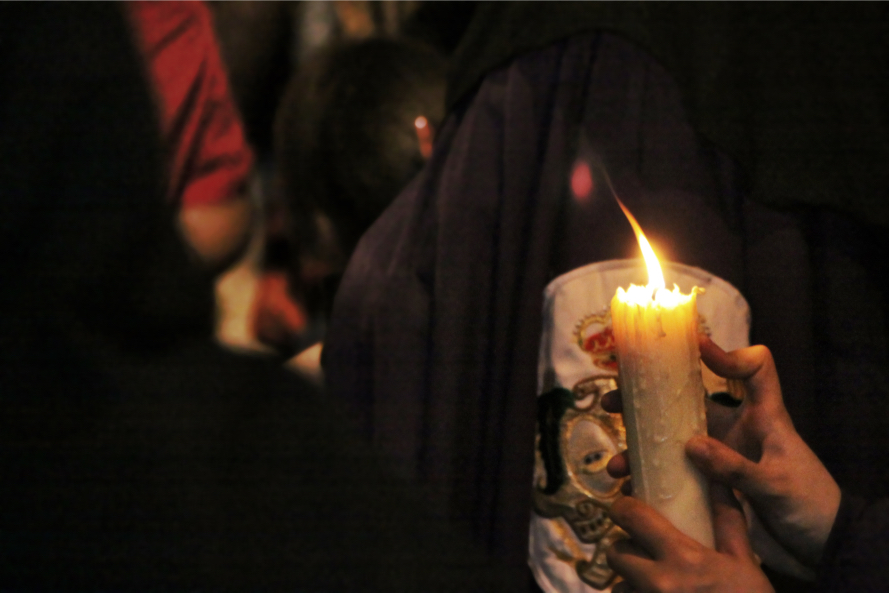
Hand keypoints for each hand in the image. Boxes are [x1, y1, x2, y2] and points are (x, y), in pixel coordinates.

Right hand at [604, 338, 841, 567]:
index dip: (728, 353)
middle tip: (613, 400)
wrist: (821, 547)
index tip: (695, 349)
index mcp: (764, 417)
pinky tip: (632, 489)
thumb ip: (737, 467)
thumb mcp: (776, 486)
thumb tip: (691, 445)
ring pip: (672, 438)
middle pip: (688, 399)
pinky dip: (650, 477)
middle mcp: (736, 430)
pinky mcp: (710, 483)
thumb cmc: (811, 506)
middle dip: (648, 396)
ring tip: (617, 464)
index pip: (754, 368)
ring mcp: (720, 455)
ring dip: (641, 446)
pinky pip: (673, 473)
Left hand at [606, 484, 773, 592]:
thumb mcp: (743, 562)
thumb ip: (727, 519)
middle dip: (626, 548)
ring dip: (630, 581)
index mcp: (681, 557)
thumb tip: (718, 477)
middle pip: (616, 552)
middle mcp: (657, 582)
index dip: (624, 508)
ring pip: (618, 585)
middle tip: (644, 550)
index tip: (629, 508)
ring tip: (653, 582)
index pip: (631, 517)